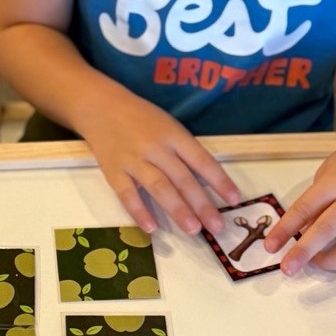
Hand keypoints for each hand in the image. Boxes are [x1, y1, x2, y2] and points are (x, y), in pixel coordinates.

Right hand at [80, 93, 240, 236]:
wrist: (100, 106)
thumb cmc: (141, 117)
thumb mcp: (168, 125)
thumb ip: (184, 150)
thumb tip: (208, 182)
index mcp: (173, 134)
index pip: (201, 160)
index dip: (219, 180)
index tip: (234, 200)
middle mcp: (155, 148)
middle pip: (182, 178)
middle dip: (201, 204)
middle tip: (216, 227)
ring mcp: (133, 160)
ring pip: (158, 187)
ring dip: (177, 209)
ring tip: (193, 229)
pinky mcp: (113, 171)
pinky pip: (127, 194)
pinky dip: (139, 211)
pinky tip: (152, 228)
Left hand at [263, 132, 335, 274]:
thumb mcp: (326, 173)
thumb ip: (315, 202)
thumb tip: (300, 234)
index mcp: (335, 182)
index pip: (305, 208)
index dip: (285, 229)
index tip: (270, 246)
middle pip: (327, 231)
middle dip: (304, 253)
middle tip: (287, 269)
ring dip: (332, 263)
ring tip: (317, 263)